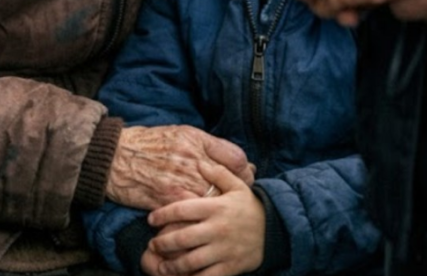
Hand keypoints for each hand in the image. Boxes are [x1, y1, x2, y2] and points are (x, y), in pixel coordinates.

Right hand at [106, 125, 254, 209]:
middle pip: (228, 183)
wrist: (115, 156)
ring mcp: (178, 182)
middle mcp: (190, 160)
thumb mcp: (181, 133)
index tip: (245, 178)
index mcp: (195, 141)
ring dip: (220, 210)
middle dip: (236, 194)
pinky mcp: (166, 201)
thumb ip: (210, 144)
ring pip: (213, 201)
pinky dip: (199, 221)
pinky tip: (202, 223)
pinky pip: (191, 215)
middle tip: (237, 201)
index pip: (235, 159)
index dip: (245, 171)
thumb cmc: (149, 143)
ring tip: (222, 215)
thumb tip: (240, 160)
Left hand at [142, 162, 264, 275]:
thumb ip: (217, 172)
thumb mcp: (236, 185)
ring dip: (172, 265)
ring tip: (161, 265)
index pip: (182, 210)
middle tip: (152, 244)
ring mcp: (223, 250)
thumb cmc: (250, 206)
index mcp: (216, 207)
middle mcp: (217, 229)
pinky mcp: (230, 267)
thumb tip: (199, 162)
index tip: (151, 219)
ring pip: (191, 261)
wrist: (275, 229)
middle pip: (182, 237)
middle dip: (163, 243)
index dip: (163, 214)